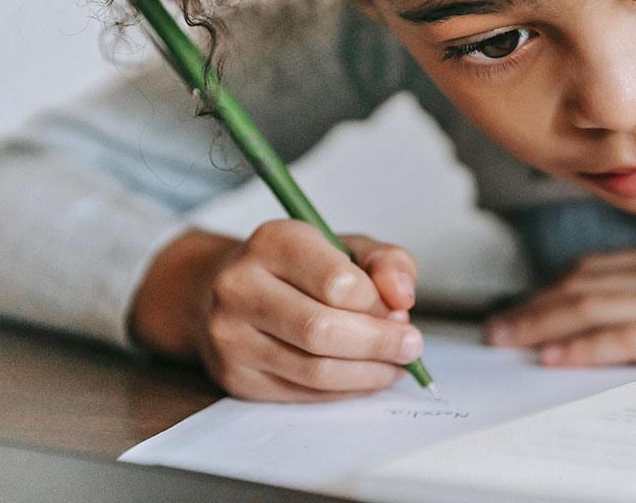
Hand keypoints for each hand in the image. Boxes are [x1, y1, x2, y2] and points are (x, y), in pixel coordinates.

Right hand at [129, 220, 422, 401]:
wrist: (224, 290)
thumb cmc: (299, 267)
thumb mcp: (347, 246)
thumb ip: (387, 262)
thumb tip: (403, 299)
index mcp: (274, 242)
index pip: (338, 283)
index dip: (379, 305)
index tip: (402, 313)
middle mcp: (241, 286)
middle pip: (322, 331)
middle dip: (379, 344)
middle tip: (411, 347)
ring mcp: (231, 335)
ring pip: (313, 370)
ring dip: (367, 373)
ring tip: (395, 365)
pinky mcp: (235, 376)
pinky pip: (302, 393)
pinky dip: (344, 390)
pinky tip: (364, 377)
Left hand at [484, 240, 635, 366]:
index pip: (598, 268)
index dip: (554, 287)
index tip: (526, 302)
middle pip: (583, 286)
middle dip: (536, 307)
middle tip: (497, 326)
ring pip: (592, 307)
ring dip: (543, 324)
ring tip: (507, 338)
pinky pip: (626, 337)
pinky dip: (584, 346)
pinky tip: (555, 355)